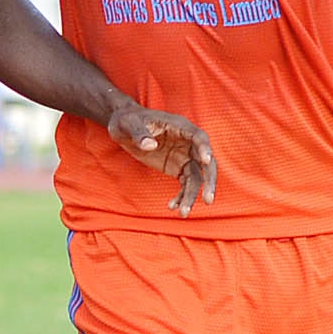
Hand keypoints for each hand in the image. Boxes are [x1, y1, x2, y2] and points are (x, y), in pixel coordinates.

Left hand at [105, 99, 217, 216]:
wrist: (124, 127)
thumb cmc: (127, 120)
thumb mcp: (128, 124)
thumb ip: (139, 133)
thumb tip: (149, 145)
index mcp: (179, 126)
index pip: (198, 137)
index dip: (205, 148)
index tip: (207, 161)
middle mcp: (187, 142)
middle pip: (205, 162)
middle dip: (209, 181)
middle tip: (208, 200)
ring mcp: (184, 156)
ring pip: (196, 178)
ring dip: (192, 196)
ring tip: (183, 213)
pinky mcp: (178, 168)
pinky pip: (185, 184)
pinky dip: (181, 196)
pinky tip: (172, 206)